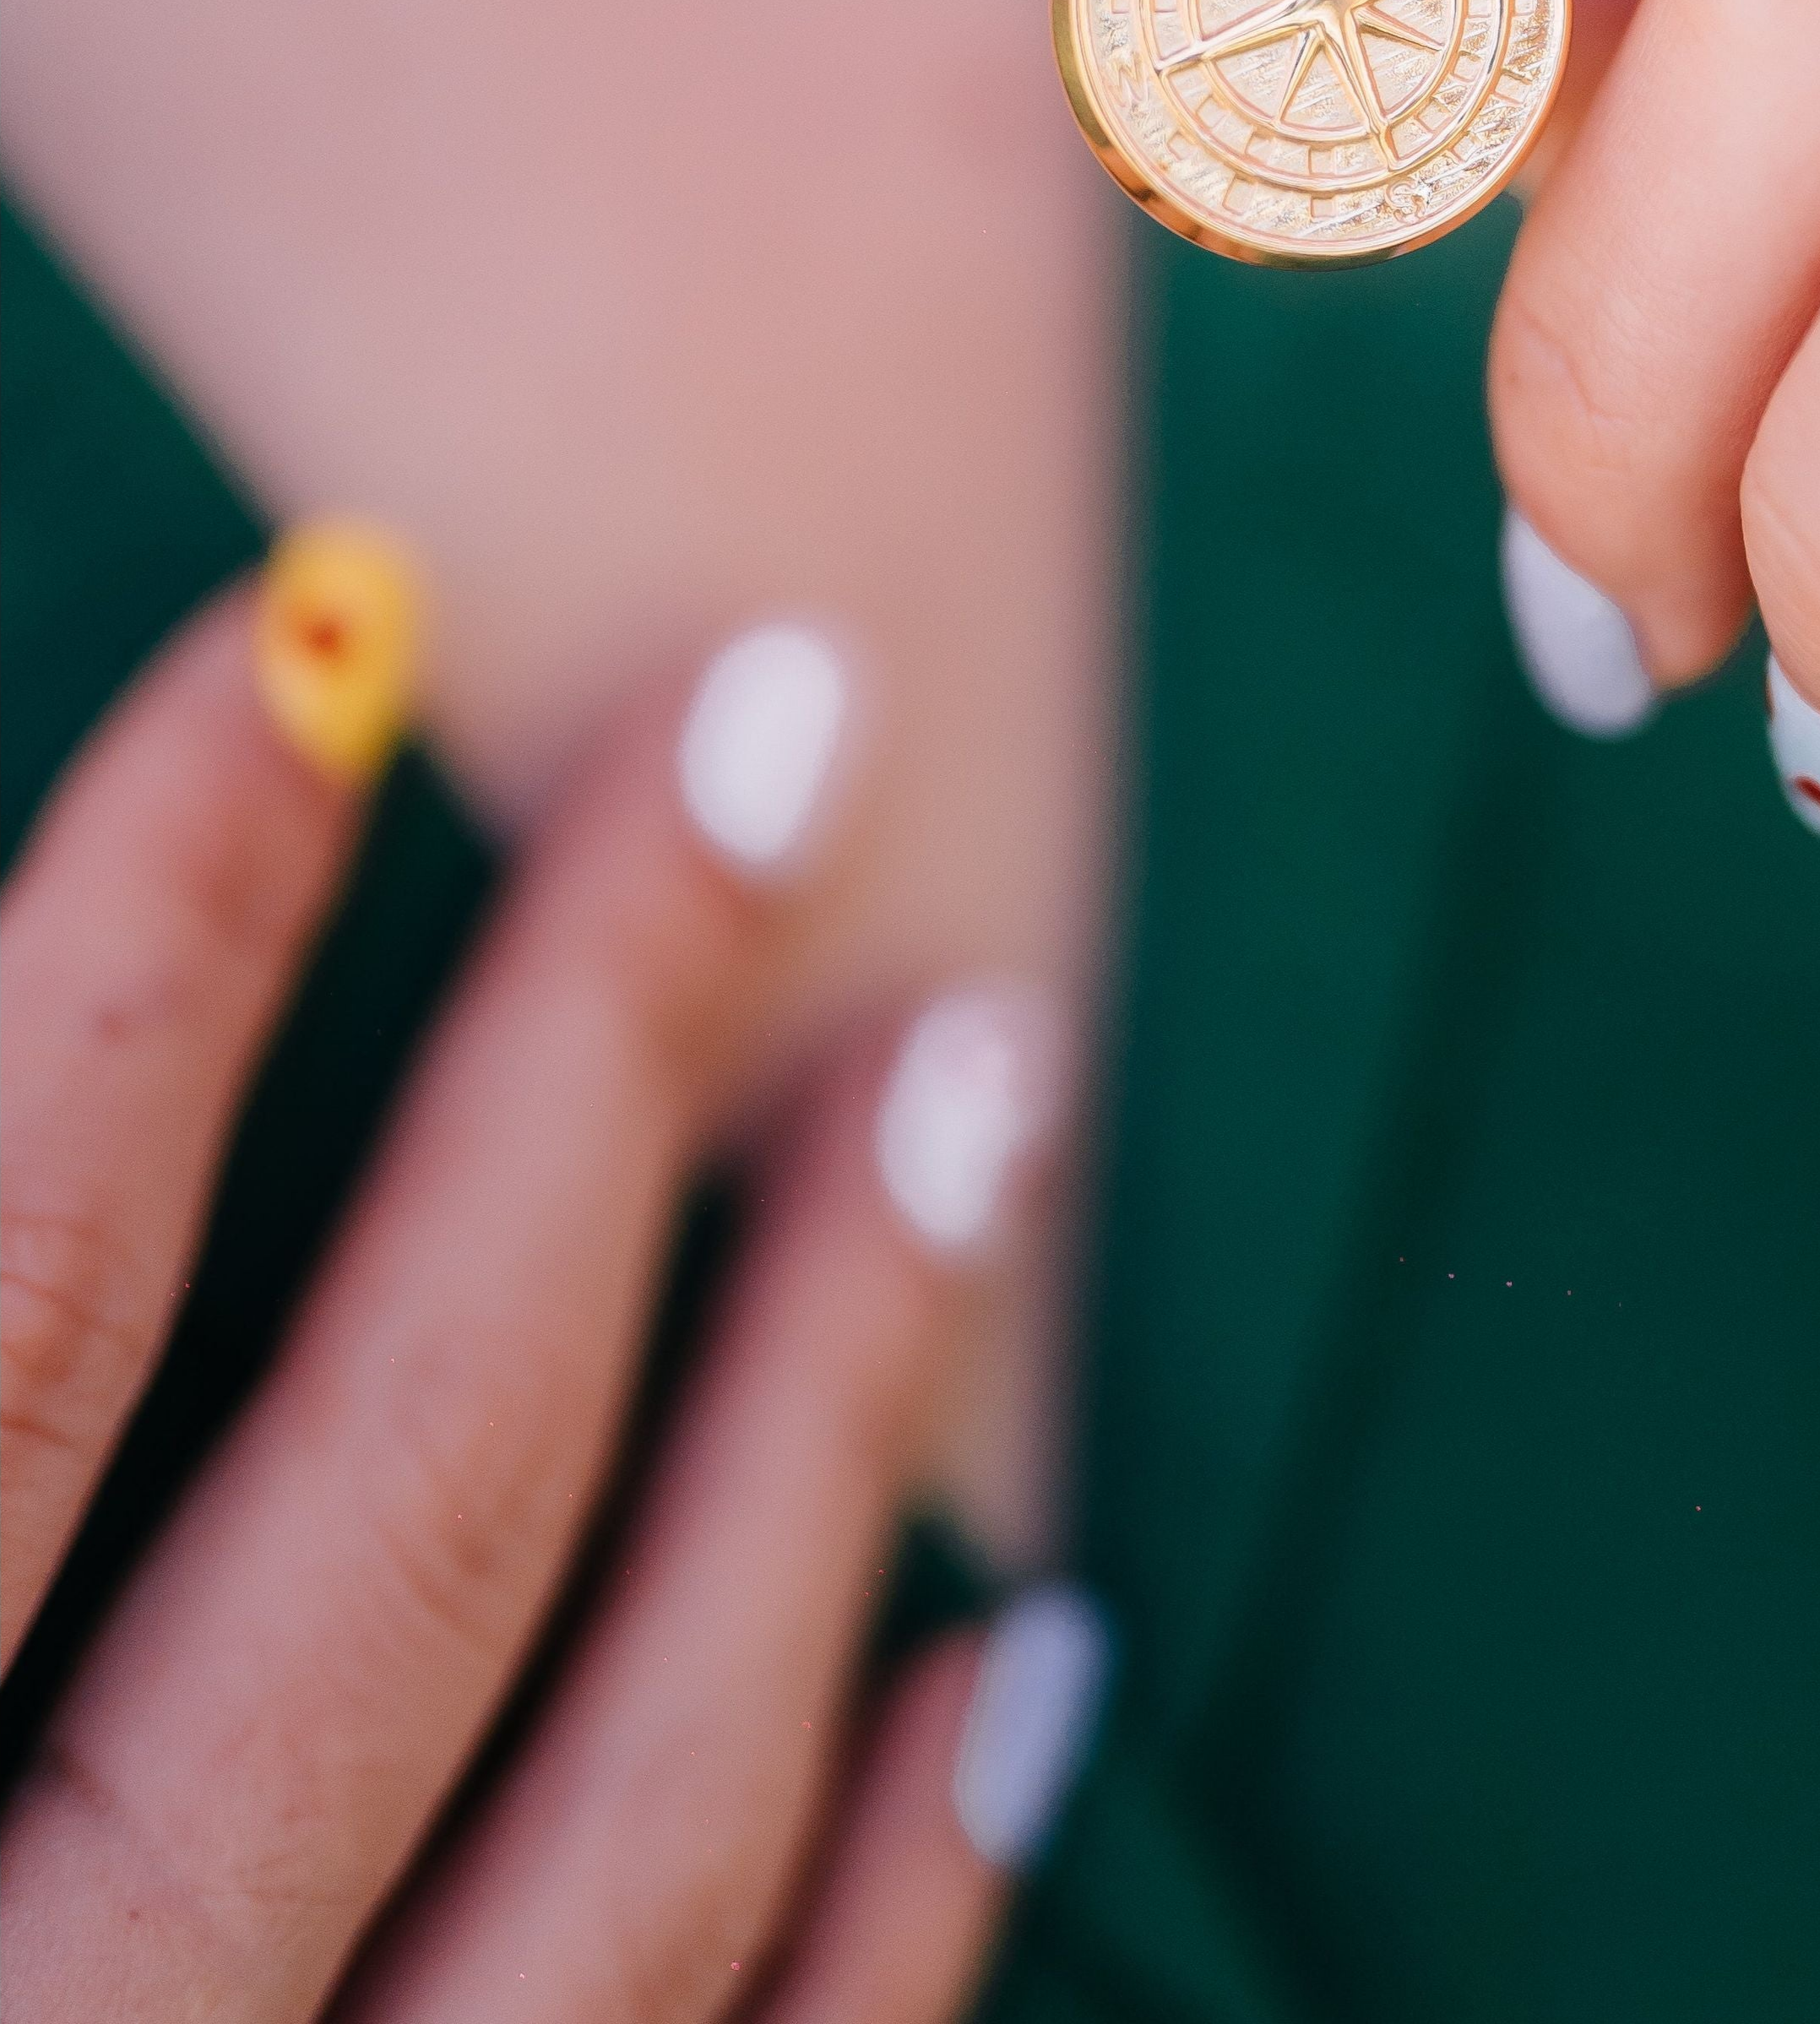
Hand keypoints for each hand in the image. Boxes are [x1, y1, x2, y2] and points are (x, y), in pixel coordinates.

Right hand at [0, 555, 1097, 2022]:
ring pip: (627, 1825)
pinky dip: (893, 1900)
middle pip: (388, 1517)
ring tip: (983, 1080)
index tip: (327, 622)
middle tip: (792, 726)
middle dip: (592, 1077)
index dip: (153, 939)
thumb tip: (89, 984)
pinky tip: (1019, 1660)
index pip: (3, 1309)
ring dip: (827, 1410)